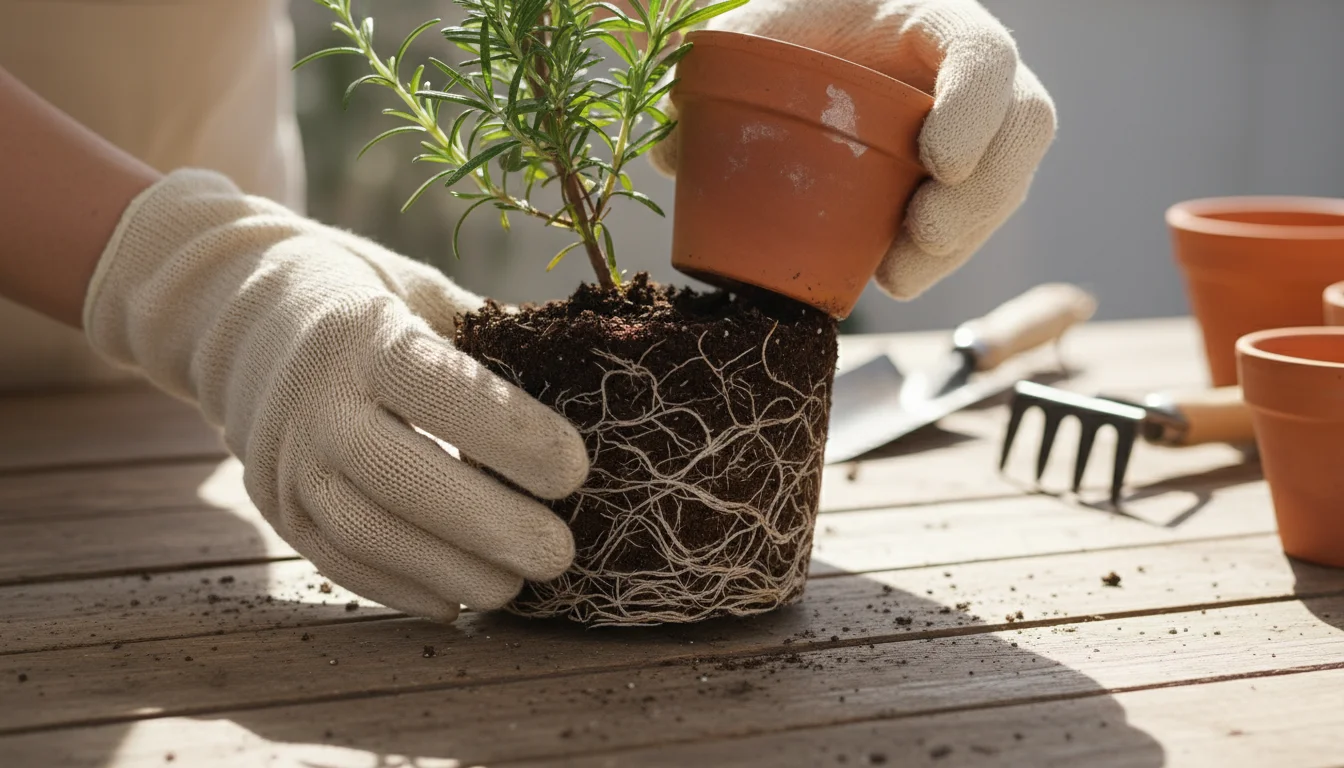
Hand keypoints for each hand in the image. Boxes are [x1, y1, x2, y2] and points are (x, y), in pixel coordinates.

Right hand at [84, 169, 589, 621]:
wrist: (242, 316)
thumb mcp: (423, 292)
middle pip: (401, 476)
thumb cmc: (368, 301)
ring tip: (517, 586)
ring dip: (450, 569)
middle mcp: (315, 399)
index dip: (510, 433)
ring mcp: (286, 459)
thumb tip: (590, 378)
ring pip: (366, 532)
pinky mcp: (276, 506)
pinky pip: (338, 561)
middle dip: (488, 524)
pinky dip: (402, 588)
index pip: (439, 388)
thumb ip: (493, 338)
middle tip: (560, 553)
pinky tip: (458, 598)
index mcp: (364, 335)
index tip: (576, 468)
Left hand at [651, 0, 1056, 299]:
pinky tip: (892, 272)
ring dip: (960, 240)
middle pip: (1025, 126)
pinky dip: (938, 255)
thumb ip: (705, 78)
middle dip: (982, 195)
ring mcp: (978, 124)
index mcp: (927, 19)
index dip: (977, 103)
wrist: (807, 51)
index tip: (937, 159)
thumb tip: (665, 152)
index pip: (983, 49)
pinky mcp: (964, 175)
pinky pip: (975, 218)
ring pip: (1006, 183)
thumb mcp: (745, 38)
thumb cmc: (785, 34)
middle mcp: (969, 71)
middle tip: (918, 237)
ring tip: (894, 272)